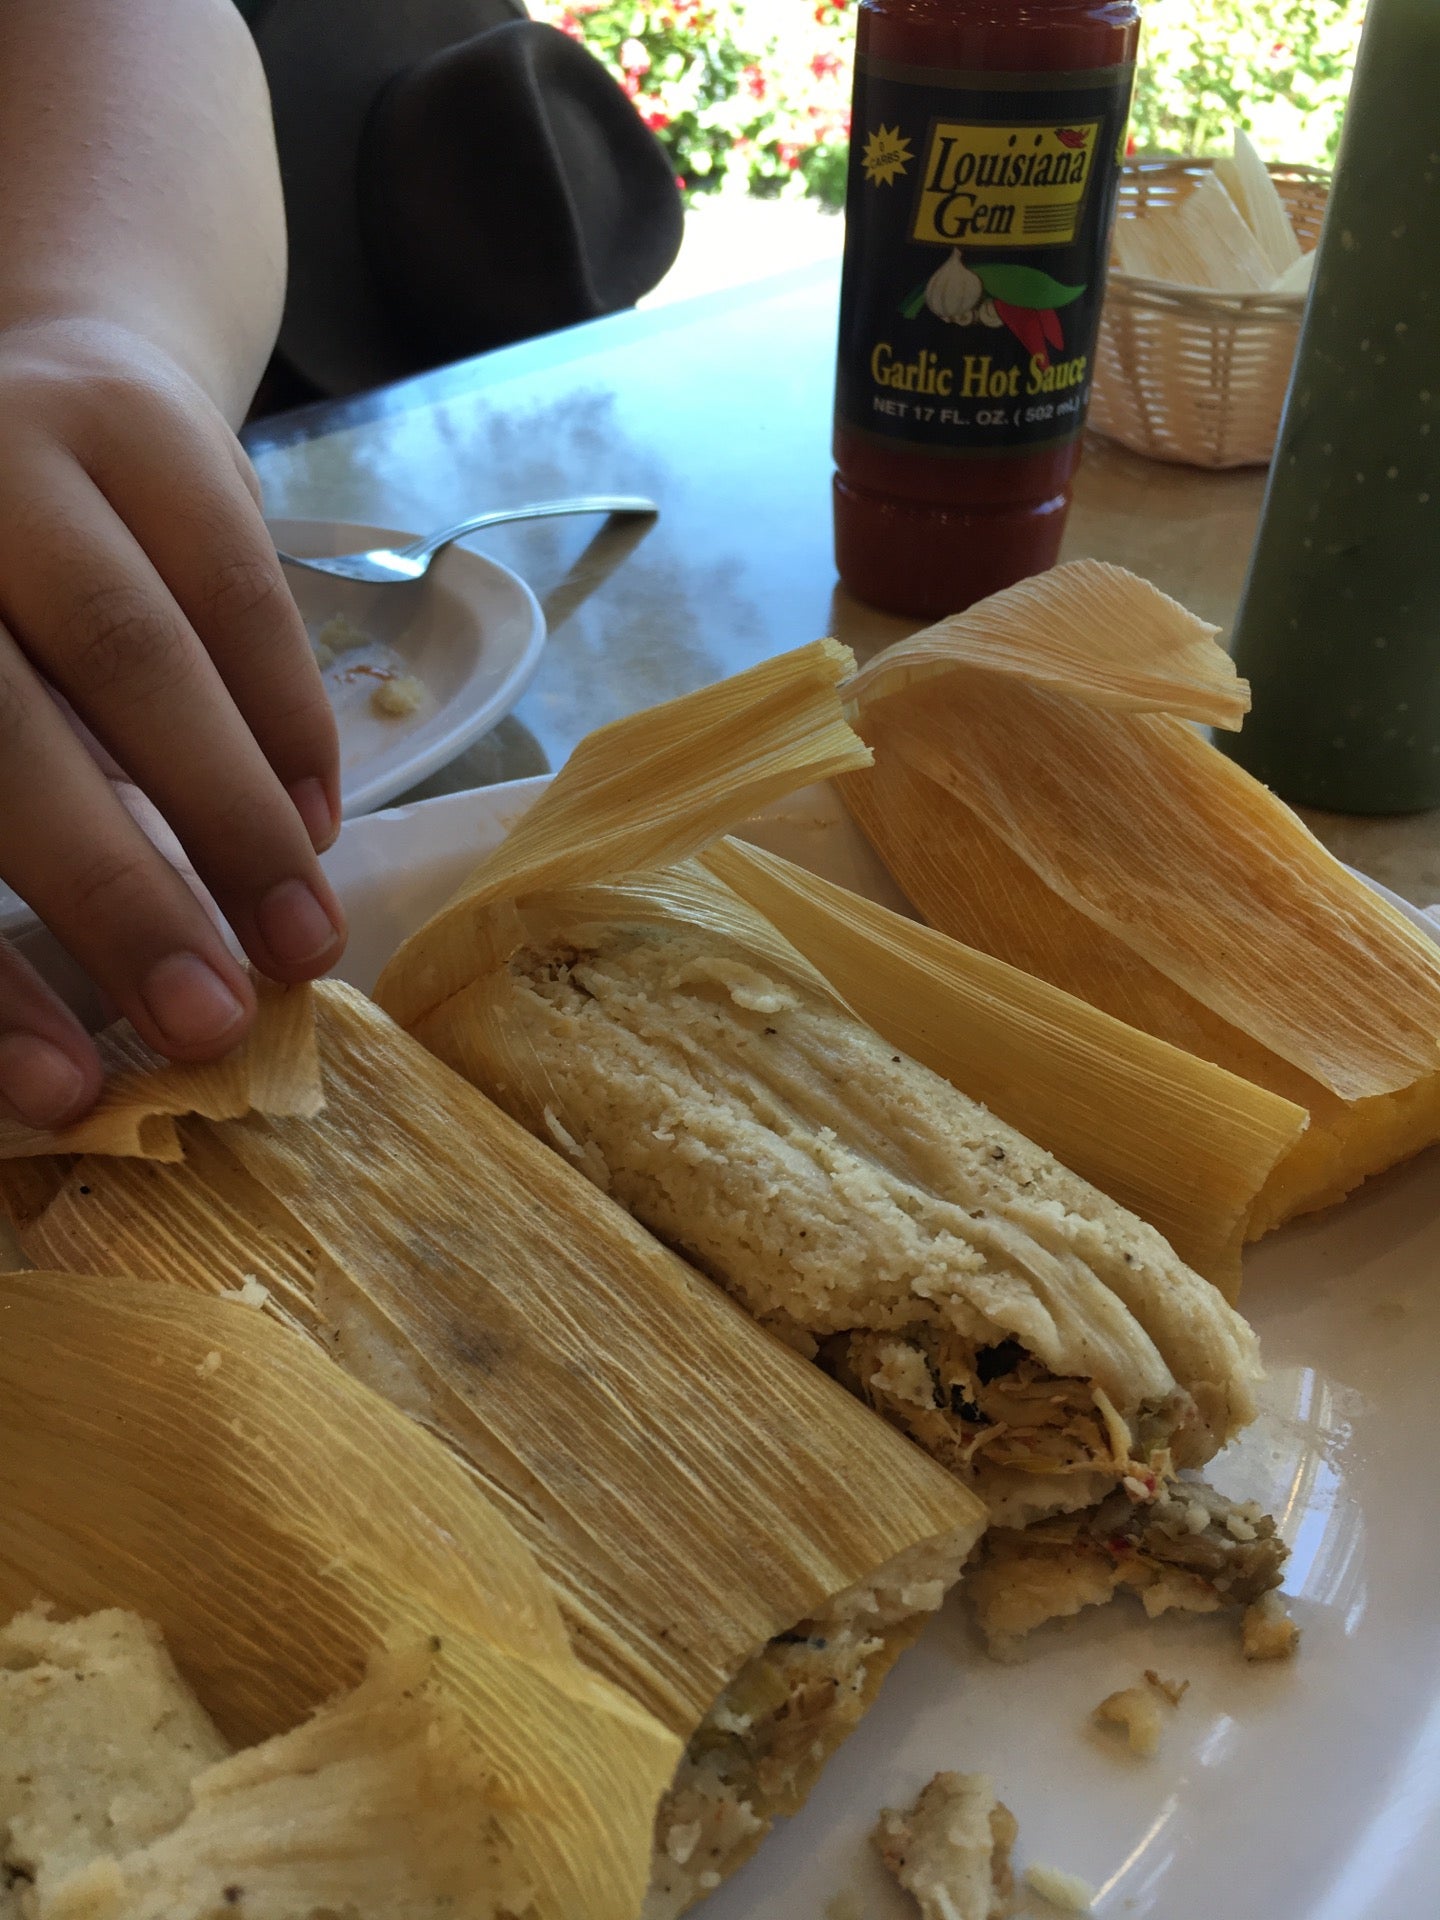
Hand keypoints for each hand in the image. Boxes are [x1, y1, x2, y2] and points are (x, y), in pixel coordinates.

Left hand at [0, 316, 345, 1128]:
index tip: (68, 1091)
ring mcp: (20, 454)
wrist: (54, 369)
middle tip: (208, 1027)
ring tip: (301, 949)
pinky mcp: (142, 423)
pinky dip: (286, 724)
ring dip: (231, 825)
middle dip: (118, 900)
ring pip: (134, 660)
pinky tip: (316, 828)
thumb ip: (14, 822)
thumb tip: (63, 1050)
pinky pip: (235, 594)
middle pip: (7, 739)